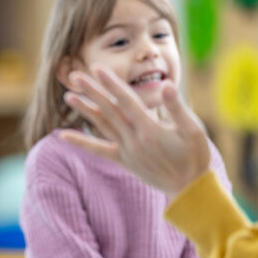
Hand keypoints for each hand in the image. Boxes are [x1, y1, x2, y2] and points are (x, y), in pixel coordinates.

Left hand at [60, 67, 210, 196]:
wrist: (189, 189)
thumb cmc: (195, 157)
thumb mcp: (194, 130)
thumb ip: (177, 107)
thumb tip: (166, 84)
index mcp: (150, 129)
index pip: (126, 100)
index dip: (111, 83)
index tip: (97, 68)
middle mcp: (134, 139)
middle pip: (109, 110)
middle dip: (92, 91)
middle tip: (74, 75)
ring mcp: (126, 150)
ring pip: (102, 126)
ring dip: (85, 110)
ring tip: (68, 96)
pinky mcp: (124, 160)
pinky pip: (99, 150)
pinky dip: (81, 142)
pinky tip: (62, 135)